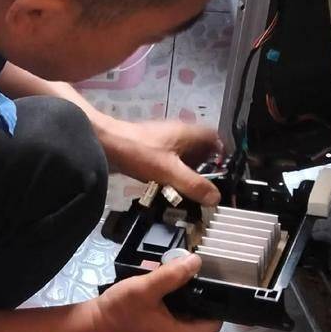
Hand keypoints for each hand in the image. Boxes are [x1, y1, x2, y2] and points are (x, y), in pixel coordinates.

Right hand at [90, 252, 221, 331]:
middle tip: (196, 280)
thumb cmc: (119, 309)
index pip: (211, 329)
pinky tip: (163, 289)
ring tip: (180, 281)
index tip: (215, 291)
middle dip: (198, 301)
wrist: (91, 323)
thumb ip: (173, 274)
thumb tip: (196, 262)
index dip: (217, 310)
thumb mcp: (147, 287)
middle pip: (197, 323)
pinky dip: (170, 305)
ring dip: (183, 301)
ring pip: (182, 320)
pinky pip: (168, 320)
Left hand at [95, 116, 224, 204]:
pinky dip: (173, 174)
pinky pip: (169, 162)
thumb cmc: (139, 152)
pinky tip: (171, 188)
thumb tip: (216, 198)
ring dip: (188, 172)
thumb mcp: (170, 171)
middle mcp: (178, 134)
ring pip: (184, 156)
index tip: (225, 172)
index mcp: (187, 133)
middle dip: (206, 167)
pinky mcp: (150, 150)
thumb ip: (194, 185)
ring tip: (192, 191)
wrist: (105, 144)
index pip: (214, 137)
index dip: (223, 152)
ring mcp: (163, 141)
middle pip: (200, 148)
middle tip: (209, 186)